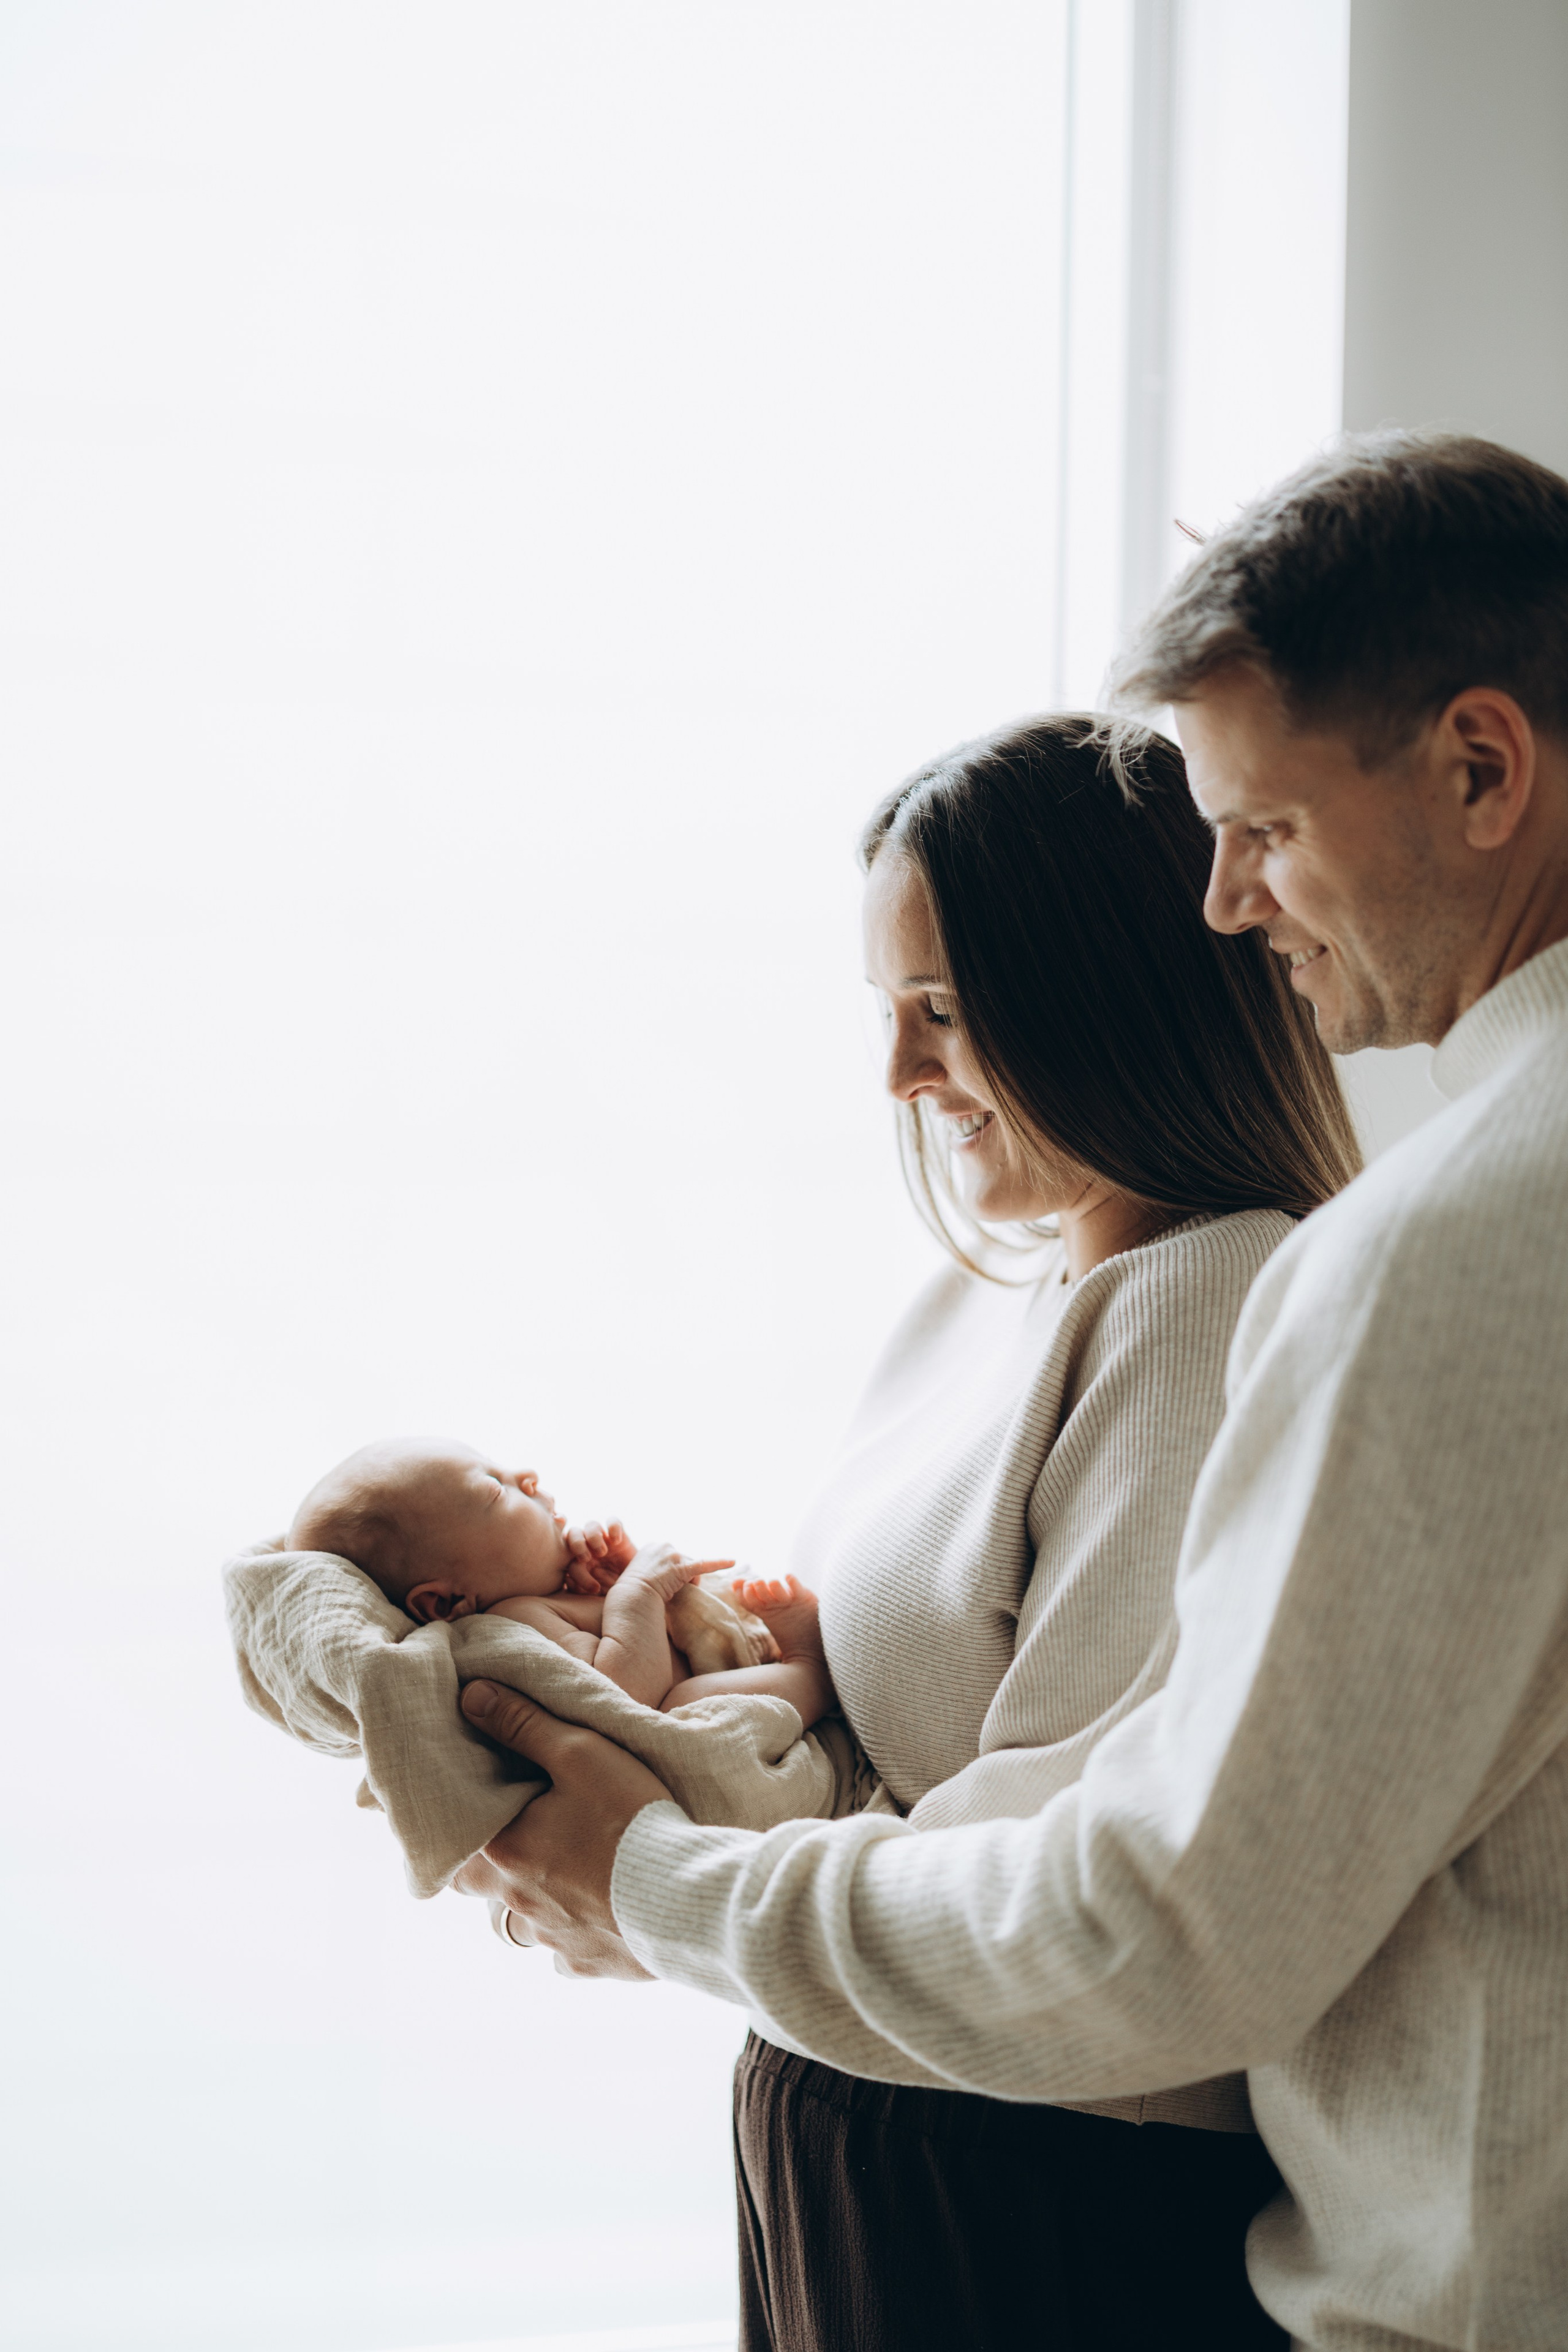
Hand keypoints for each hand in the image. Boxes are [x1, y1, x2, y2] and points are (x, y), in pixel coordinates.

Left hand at [451, 1680, 674, 1976]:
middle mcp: (517, 1903)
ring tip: (562, 1872)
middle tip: (514, 1836)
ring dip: (532, 1898)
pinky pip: (565, 1951)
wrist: (687, 1901)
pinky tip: (597, 1911)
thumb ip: (524, 1723)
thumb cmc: (630, 1821)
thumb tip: (471, 1697)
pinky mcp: (588, 1963)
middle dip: (489, 1864)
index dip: (459, 1821)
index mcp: (505, 1853)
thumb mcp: (581, 1753)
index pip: (452, 1839)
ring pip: (521, 1922)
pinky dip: (573, 1932)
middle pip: (478, 1887)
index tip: (472, 1805)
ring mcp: (552, 1939)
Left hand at [563, 1517, 636, 1594]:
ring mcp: (604, 1540)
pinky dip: (613, 1527)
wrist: (636, 1588)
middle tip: (586, 1559)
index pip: (567, 1558)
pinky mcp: (620, 1535)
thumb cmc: (613, 1592)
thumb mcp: (598, 1593)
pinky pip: (613, 1521)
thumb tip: (567, 1579)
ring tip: (602, 1552)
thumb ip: (581, 1587)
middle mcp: (589, 1547)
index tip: (591, 1587)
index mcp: (578, 1561)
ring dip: (593, 1537)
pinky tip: (617, 1541)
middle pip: (573, 1533)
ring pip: (591, 1525)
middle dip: (577, 1544)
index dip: (575, 1572)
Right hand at [618, 1538, 736, 1604]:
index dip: (671, 1574)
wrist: (631, 1598)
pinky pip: (705, 1564)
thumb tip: (656, 1577)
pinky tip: (733, 1561)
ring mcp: (674, 1555)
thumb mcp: (638, 1574)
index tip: (661, 1584)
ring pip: (692, 1569)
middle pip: (684, 1562)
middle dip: (681, 1578)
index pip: (673, 1558)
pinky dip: (720, 1562)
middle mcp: (665, 1546)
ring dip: (687, 1582)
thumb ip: (650, 1569)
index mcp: (653, 1546)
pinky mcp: (683, 1567)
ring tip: (670, 1592)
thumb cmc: (631, 1592)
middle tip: (667, 1591)